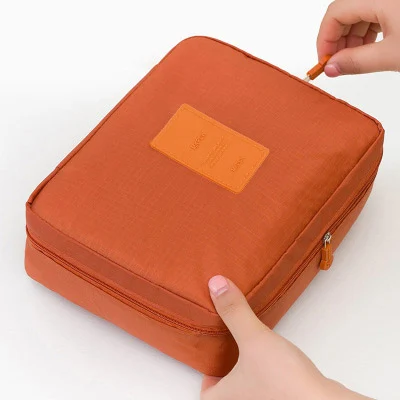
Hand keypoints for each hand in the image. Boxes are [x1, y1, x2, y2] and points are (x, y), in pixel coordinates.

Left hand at [200, 275, 372, 399]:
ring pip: (251, 390)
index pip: (206, 393)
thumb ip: (235, 313)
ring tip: (256, 349)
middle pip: (229, 391)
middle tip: (234, 347)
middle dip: (230, 370)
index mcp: (227, 399)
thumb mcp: (254, 339)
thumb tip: (216, 284)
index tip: (214, 359)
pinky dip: (271, 376)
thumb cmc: (284, 381)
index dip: (208, 378)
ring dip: (252, 373)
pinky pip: (271, 390)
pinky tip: (280, 361)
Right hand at [317, 0, 399, 75]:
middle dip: (336, 40)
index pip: (335, 14)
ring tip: (354, 60)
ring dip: (351, 39)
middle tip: (337, 64)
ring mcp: (392, 1)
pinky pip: (375, 15)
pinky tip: (369, 50)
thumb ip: (357, 61)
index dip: (325, 39)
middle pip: (345, 13)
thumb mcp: (391, 55)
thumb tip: (331, 67)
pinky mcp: (398, 7)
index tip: (325, 62)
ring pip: (360, 15)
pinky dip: (367, 33)